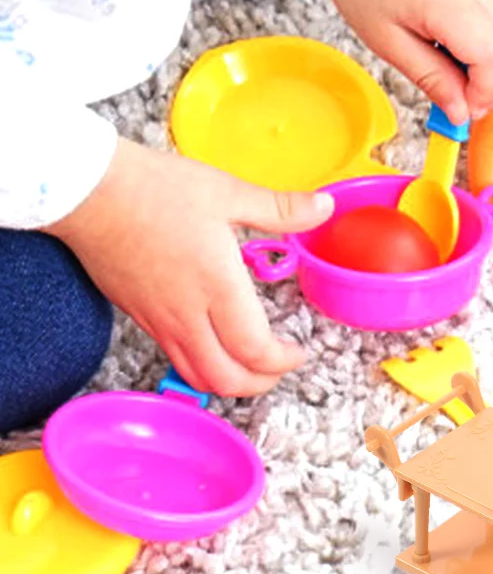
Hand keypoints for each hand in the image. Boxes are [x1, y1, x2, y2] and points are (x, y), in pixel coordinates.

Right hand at [48, 141, 325, 395]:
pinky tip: (215, 343)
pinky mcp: (138, 315)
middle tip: (281, 365)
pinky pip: (174, 357)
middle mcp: (186, 314)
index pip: (254, 350)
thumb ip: (280, 208)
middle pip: (226, 379)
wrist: (87, 192)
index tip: (300, 350)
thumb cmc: (158, 189)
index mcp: (216, 286)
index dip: (282, 361)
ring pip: (196, 375)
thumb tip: (324, 207)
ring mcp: (158, 320)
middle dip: (260, 383)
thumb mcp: (228, 192)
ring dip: (230, 380)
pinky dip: (201, 365)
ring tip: (253, 362)